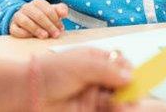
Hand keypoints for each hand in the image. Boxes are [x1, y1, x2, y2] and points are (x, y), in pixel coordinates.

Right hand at [10, 0, 68, 38]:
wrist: (24, 21)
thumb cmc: (42, 17)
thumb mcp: (52, 12)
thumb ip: (60, 10)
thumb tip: (64, 13)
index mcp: (37, 2)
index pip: (47, 9)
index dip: (55, 20)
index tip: (61, 28)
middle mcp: (26, 7)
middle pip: (38, 15)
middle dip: (49, 26)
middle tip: (56, 34)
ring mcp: (18, 16)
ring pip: (25, 21)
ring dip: (36, 29)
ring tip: (45, 36)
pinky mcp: (12, 26)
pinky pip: (16, 30)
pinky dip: (24, 34)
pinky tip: (32, 37)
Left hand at [39, 50, 165, 110]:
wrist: (28, 92)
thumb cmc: (51, 71)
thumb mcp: (82, 65)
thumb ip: (107, 70)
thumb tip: (130, 75)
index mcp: (96, 59)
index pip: (121, 64)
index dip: (130, 72)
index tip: (137, 79)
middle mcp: (96, 77)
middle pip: (122, 84)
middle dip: (129, 90)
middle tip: (133, 97)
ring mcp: (92, 95)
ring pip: (116, 100)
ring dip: (123, 103)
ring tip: (124, 106)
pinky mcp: (88, 110)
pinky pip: (106, 111)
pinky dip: (114, 110)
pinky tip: (118, 109)